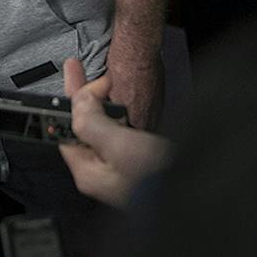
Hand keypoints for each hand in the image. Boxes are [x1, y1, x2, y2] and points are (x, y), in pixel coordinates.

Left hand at [59, 57, 169, 207]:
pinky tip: (120, 104)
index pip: (66, 128)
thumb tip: (78, 103)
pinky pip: (118, 130)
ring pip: (100, 125)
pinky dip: (116, 112)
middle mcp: (101, 168)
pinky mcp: (135, 158)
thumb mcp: (119, 146)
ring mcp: (118, 164)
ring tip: (100, 82)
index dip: (73, 100)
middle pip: (83, 124)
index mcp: (89, 170)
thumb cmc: (155, 179)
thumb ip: (92, 123)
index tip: (79, 76)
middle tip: (77, 68)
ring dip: (100, 102)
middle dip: (83, 95)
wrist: (191, 187)